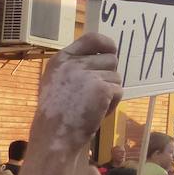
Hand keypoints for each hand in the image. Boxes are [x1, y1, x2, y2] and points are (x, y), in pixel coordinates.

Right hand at [35, 33, 121, 149]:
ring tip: (93, 106)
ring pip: (116, 77)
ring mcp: (88, 74)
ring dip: (111, 92)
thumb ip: (77, 67)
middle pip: (111, 59)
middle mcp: (74, 63)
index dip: (106, 44)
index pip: (91, 38)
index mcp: (62, 59)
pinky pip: (119, 91)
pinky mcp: (101, 88)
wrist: (54, 136)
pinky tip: (97, 113)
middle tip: (95, 95)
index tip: (111, 51)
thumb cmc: (57, 115)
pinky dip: (113, 104)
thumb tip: (107, 57)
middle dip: (108, 76)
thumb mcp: (58, 81)